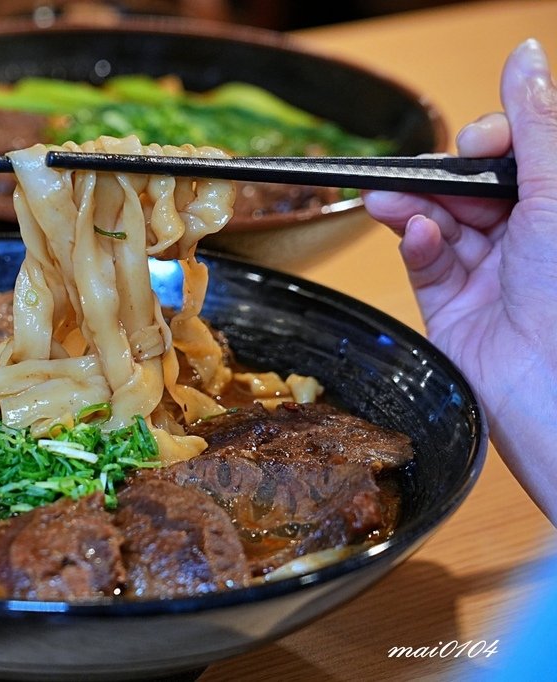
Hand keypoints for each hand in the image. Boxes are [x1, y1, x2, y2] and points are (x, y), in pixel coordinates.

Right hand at [362, 39, 556, 521]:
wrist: (555, 394)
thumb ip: (534, 124)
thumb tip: (523, 57)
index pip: (515, 155)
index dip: (491, 142)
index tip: (480, 141)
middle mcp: (529, 238)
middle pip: (469, 185)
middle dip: (442, 175)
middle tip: (426, 172)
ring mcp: (490, 272)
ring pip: (438, 219)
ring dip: (414, 205)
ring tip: (389, 198)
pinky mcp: (453, 304)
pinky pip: (425, 260)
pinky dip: (416, 241)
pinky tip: (416, 233)